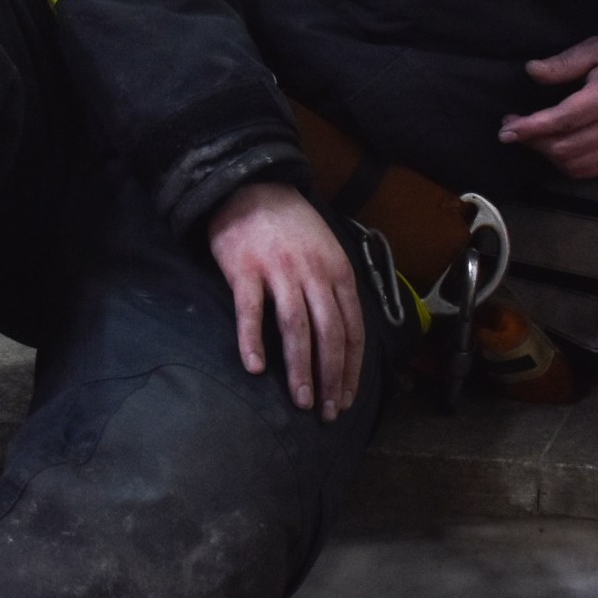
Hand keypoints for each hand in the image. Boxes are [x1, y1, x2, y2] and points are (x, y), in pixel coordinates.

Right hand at [206, 181, 364, 418]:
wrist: (250, 186)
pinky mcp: (245, 270)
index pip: (353, 329)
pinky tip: (254, 368)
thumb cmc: (289, 226)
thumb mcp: (327, 250)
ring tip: (302, 400)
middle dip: (332, 378)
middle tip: (326, 411)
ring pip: (296, 328)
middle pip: (329, 334)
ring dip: (301, 369)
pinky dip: (253, 341)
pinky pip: (250, 312)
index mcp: (338, 272)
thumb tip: (344, 337)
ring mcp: (279, 271)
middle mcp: (314, 274)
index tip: (346, 399)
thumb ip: (335, 289)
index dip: (351, 369)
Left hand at [499, 35, 597, 178]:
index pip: (562, 120)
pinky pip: (588, 171)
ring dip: (546, 154)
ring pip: (573, 163)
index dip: (530, 128)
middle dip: (532, 141)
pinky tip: (554, 148)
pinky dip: (565, 164)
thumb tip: (532, 71)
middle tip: (512, 127)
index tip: (506, 130)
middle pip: (564, 146)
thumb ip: (564, 62)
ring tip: (531, 136)